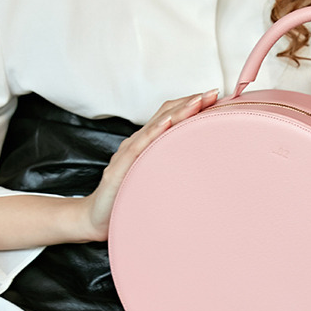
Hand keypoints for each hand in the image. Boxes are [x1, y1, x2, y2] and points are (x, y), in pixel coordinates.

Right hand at [82, 89, 219, 240]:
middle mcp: (137, 144)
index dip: (191, 105)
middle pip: (166, 115)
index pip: (171, 118)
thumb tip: (200, 166)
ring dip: (178, 112)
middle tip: (213, 93)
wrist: (95, 218)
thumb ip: (169, 167)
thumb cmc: (126, 199)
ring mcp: (127, 154)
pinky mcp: (119, 169)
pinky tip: (167, 123)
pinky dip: (154, 133)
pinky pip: (138, 148)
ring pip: (155, 127)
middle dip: (191, 102)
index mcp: (147, 145)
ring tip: (198, 101)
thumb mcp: (153, 179)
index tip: (215, 98)